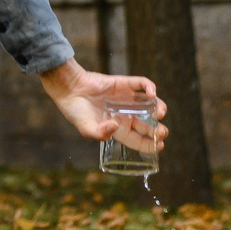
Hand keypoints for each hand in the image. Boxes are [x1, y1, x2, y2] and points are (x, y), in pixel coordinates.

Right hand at [37, 60, 165, 149]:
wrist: (68, 89)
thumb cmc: (75, 111)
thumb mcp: (86, 128)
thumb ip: (99, 133)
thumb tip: (116, 126)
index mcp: (117, 128)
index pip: (137, 139)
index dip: (149, 144)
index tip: (159, 145)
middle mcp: (124, 114)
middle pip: (147, 124)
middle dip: (157, 129)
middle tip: (163, 132)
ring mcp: (126, 99)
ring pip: (149, 104)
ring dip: (159, 108)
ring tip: (161, 113)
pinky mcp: (124, 84)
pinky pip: (141, 84)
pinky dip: (149, 87)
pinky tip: (152, 93)